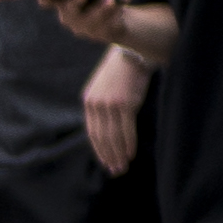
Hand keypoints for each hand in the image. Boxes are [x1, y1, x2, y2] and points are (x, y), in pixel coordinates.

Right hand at [47, 0, 134, 46]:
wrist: (119, 13)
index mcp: (63, 2)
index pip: (48, 1)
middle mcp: (71, 17)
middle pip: (69, 12)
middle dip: (74, 2)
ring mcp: (87, 29)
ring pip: (92, 21)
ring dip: (101, 8)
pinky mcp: (105, 34)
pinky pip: (112, 23)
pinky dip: (121, 7)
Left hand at [77, 61, 145, 175]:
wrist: (133, 53)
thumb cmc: (122, 71)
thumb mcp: (105, 88)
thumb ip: (102, 106)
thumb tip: (108, 130)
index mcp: (89, 101)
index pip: (92, 132)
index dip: (99, 149)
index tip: (106, 162)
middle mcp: (96, 104)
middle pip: (102, 137)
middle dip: (109, 155)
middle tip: (115, 170)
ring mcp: (110, 104)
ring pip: (113, 136)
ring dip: (118, 154)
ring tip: (123, 166)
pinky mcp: (125, 103)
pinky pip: (126, 129)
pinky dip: (128, 143)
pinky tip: (131, 154)